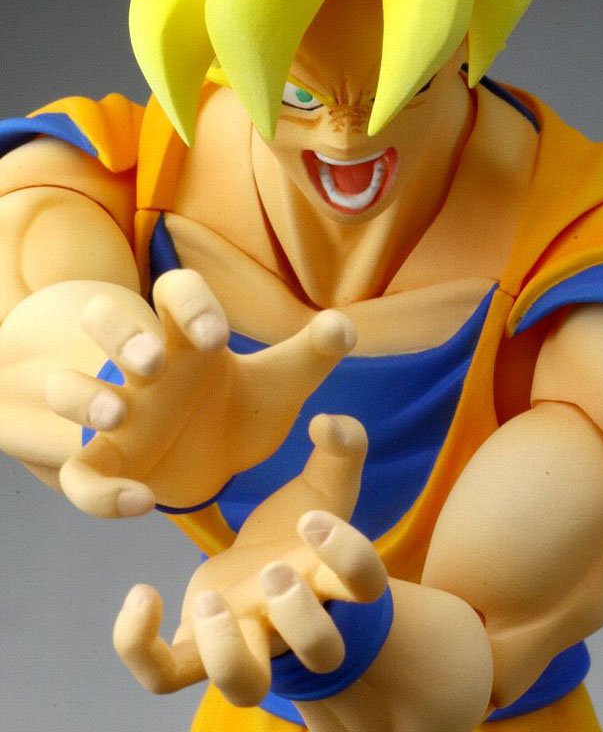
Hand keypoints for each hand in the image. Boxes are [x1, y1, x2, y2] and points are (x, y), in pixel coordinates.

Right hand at [0, 270, 354, 516]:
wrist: (212, 462)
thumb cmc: (241, 406)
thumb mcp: (282, 383)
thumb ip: (313, 353)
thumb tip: (343, 324)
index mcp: (187, 337)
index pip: (175, 292)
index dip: (189, 304)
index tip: (216, 336)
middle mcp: (144, 368)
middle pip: (104, 319)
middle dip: (119, 334)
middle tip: (151, 362)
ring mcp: (116, 414)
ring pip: (69, 387)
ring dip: (83, 396)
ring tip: (118, 415)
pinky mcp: (106, 465)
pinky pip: (78, 474)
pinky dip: (98, 491)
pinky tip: (140, 501)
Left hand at [113, 415, 386, 702]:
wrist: (262, 579)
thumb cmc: (300, 536)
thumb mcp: (324, 487)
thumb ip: (341, 446)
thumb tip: (327, 421)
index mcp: (330, 579)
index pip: (366, 586)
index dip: (349, 556)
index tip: (311, 517)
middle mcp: (293, 624)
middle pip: (323, 651)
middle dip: (301, 615)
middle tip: (272, 570)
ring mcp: (243, 643)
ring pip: (246, 686)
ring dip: (229, 652)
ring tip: (211, 597)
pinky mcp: (192, 650)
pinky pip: (165, 674)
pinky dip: (141, 646)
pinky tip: (143, 595)